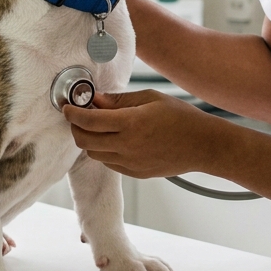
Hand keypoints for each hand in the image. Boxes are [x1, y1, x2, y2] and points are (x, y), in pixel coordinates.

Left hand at [63, 90, 222, 178]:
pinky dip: (103, 151)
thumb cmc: (180, 117)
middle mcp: (127, 146)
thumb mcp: (150, 98)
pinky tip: (112, 139)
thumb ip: (119, 100)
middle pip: (85, 141)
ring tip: (96, 127)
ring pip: (94, 154)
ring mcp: (131, 163)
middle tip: (78, 116)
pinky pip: (109, 162)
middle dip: (76, 128)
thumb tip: (94, 99)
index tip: (67, 107)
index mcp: (131, 124)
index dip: (73, 113)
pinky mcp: (135, 173)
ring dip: (89, 140)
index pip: (89, 121)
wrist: (202, 145)